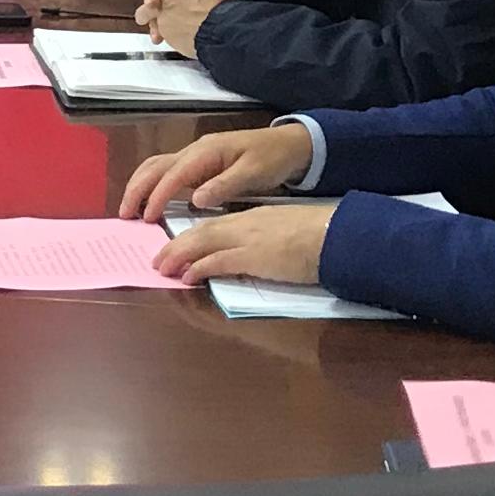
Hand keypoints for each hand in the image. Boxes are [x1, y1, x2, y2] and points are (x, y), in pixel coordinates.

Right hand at [119, 120, 316, 219]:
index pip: (173, 174)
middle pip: (155, 166)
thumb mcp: (253, 173)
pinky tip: (148, 202)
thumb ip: (224, 185)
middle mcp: (195, 151)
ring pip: (156, 167)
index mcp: (206, 152)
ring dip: (140, 186)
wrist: (289, 145)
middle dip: (136, 189)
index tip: (147, 217)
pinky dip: (151, 186)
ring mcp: (195, 157)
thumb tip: (196, 199)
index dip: (157, 196)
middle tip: (124, 215)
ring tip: (129, 211)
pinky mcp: (198, 165)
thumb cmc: (271, 158)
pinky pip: (167, 173)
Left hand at [152, 198, 333, 282]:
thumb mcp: (285, 232)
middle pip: (202, 232)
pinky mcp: (255, 256)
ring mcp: (249, 239)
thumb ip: (266, 240)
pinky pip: (219, 260)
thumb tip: (255, 255)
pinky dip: (200, 267)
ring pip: (203, 242)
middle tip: (158, 259)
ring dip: (179, 255)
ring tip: (163, 268)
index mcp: (254, 219)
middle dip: (177, 245)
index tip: (178, 246)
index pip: (216, 225)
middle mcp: (246, 225)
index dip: (193, 237)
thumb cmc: (318, 235)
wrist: (336, 234)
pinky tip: (188, 276)